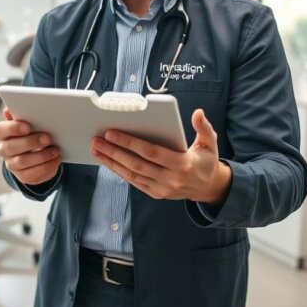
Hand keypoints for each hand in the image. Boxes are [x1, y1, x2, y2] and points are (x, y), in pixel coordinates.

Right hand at [0, 108, 60, 185]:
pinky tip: (56, 160)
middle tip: (48, 138)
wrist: (37, 154)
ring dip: (41, 156)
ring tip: (56, 150)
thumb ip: (22, 115)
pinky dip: (46, 166)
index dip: (12, 128)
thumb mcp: (28, 122)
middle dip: (30, 142)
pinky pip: (32, 174)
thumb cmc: (32, 133)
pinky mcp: (23, 176)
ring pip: (23, 162)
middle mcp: (4, 150)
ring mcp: (12, 165)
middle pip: (11, 147)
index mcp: (3, 134)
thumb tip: (9, 109)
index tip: (28, 126)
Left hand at [90, 109, 230, 204]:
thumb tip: (197, 113)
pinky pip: (133, 181)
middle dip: (114, 151)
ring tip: (97, 149)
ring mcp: (162, 189)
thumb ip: (204, 127)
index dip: (130, 143)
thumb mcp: (210, 142)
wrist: (208, 187)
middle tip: (97, 139)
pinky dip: (119, 171)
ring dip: (111, 162)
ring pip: (131, 174)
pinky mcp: (155, 193)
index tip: (112, 133)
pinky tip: (107, 161)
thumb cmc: (206, 161)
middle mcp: (171, 179)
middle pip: (136, 164)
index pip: (151, 152)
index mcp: (182, 164)